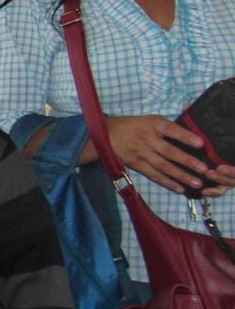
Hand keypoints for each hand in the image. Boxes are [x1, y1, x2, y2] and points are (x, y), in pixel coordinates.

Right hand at [103, 115, 225, 195]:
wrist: (105, 134)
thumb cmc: (132, 126)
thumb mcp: (148, 120)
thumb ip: (167, 126)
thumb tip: (192, 133)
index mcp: (152, 124)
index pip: (171, 130)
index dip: (185, 137)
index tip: (201, 144)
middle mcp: (146, 138)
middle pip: (169, 151)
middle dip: (187, 161)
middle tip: (204, 170)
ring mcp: (140, 152)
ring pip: (163, 166)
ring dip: (180, 175)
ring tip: (196, 183)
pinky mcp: (135, 164)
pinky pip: (153, 175)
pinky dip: (167, 182)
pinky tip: (179, 188)